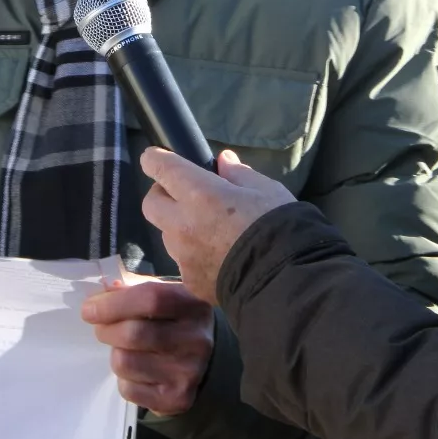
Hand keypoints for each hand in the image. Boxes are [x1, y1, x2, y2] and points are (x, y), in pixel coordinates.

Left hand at [82, 280, 214, 415]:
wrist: (207, 362)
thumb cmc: (174, 321)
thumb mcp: (164, 297)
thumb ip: (132, 291)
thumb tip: (98, 298)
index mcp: (194, 305)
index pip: (150, 298)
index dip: (114, 303)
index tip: (89, 309)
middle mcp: (196, 339)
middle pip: (134, 334)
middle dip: (106, 330)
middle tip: (101, 329)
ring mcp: (189, 371)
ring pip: (125, 363)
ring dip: (116, 355)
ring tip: (124, 350)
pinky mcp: (177, 398)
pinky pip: (129, 389)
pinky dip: (124, 380)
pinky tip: (136, 372)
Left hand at [141, 148, 296, 303]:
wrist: (287, 281)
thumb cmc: (279, 227)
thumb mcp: (266, 190)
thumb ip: (239, 174)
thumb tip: (224, 162)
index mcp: (199, 194)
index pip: (160, 167)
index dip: (155, 159)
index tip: (156, 157)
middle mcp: (183, 224)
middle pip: (151, 203)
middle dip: (162, 195)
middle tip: (184, 195)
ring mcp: (184, 256)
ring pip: (167, 235)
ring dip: (178, 227)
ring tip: (208, 230)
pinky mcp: (191, 281)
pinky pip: (183, 262)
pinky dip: (194, 255)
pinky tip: (218, 257)